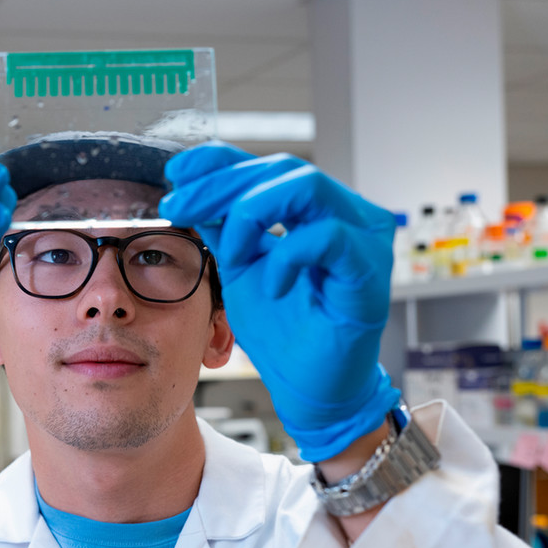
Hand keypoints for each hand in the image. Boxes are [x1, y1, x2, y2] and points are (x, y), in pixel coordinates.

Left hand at [159, 143, 399, 461]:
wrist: (307, 386)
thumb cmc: (283, 331)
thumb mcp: (238, 268)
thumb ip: (222, 227)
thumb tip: (188, 188)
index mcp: (313, 209)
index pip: (265, 165)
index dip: (219, 160)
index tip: (176, 170)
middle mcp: (344, 213)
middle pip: (280, 169)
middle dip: (220, 186)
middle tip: (179, 207)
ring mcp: (363, 237)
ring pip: (305, 186)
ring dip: (251, 213)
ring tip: (231, 252)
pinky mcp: (371, 269)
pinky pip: (328, 237)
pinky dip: (288, 256)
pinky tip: (271, 285)